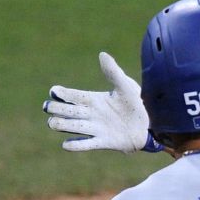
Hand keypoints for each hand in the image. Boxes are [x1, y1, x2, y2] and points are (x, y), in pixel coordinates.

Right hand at [43, 52, 157, 152]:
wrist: (151, 124)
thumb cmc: (137, 103)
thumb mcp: (126, 86)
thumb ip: (113, 72)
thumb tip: (102, 54)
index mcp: (94, 99)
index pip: (72, 96)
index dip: (61, 93)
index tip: (54, 91)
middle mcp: (92, 114)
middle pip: (67, 111)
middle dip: (55, 109)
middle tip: (48, 107)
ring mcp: (96, 129)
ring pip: (72, 127)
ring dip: (60, 125)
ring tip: (52, 123)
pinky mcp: (103, 142)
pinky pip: (85, 145)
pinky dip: (75, 145)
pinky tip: (66, 144)